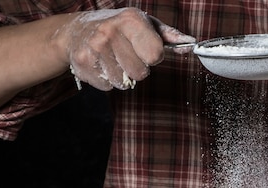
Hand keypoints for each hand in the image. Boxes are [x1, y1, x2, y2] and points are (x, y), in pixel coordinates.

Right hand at [61, 8, 194, 89]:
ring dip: (122, 75)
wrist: (76, 29)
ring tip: (114, 59)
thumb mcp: (145, 23)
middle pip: (140, 73)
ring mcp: (94, 49)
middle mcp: (110, 32)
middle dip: (138, 68)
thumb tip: (190, 43)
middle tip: (127, 55)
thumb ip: (169, 36)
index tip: (146, 49)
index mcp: (130, 21)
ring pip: (124, 82)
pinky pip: (108, 86)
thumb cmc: (118, 27)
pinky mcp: (83, 64)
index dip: (154, 56)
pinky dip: (108, 79)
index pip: (155, 54)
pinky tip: (102, 64)